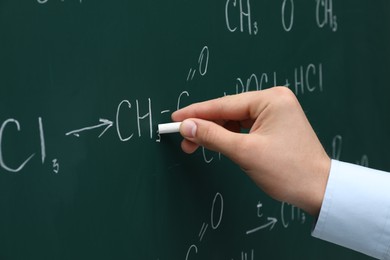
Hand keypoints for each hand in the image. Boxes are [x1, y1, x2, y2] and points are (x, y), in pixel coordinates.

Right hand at [172, 87, 330, 215]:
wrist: (319, 191)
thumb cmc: (288, 171)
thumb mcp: (244, 152)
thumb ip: (212, 136)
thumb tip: (186, 126)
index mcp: (270, 99)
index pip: (224, 104)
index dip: (196, 112)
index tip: (175, 118)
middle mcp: (274, 100)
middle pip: (228, 111)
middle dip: (205, 125)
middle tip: (184, 139)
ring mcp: (275, 112)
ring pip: (234, 120)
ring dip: (215, 132)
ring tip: (196, 146)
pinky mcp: (274, 125)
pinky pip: (244, 127)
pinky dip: (229, 136)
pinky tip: (216, 144)